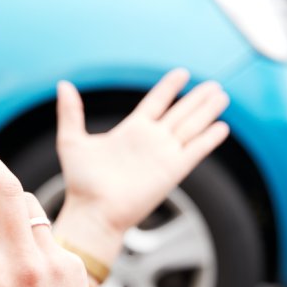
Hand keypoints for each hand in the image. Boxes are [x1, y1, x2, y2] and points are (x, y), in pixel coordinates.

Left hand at [52, 69, 229, 267]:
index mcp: (131, 131)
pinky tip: (222, 127)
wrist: (93, 212)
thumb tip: (64, 84)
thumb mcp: (72, 141)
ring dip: (207, 112)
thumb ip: (71, 112)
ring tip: (222, 96)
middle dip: (197, 98)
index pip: (156, 102)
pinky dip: (209, 139)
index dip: (169, 88)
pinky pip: (195, 150)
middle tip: (214, 85)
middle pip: (180, 112)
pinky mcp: (172, 171)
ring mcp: (163, 155)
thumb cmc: (81, 183)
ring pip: (191, 127)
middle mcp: (151, 140)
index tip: (182, 73)